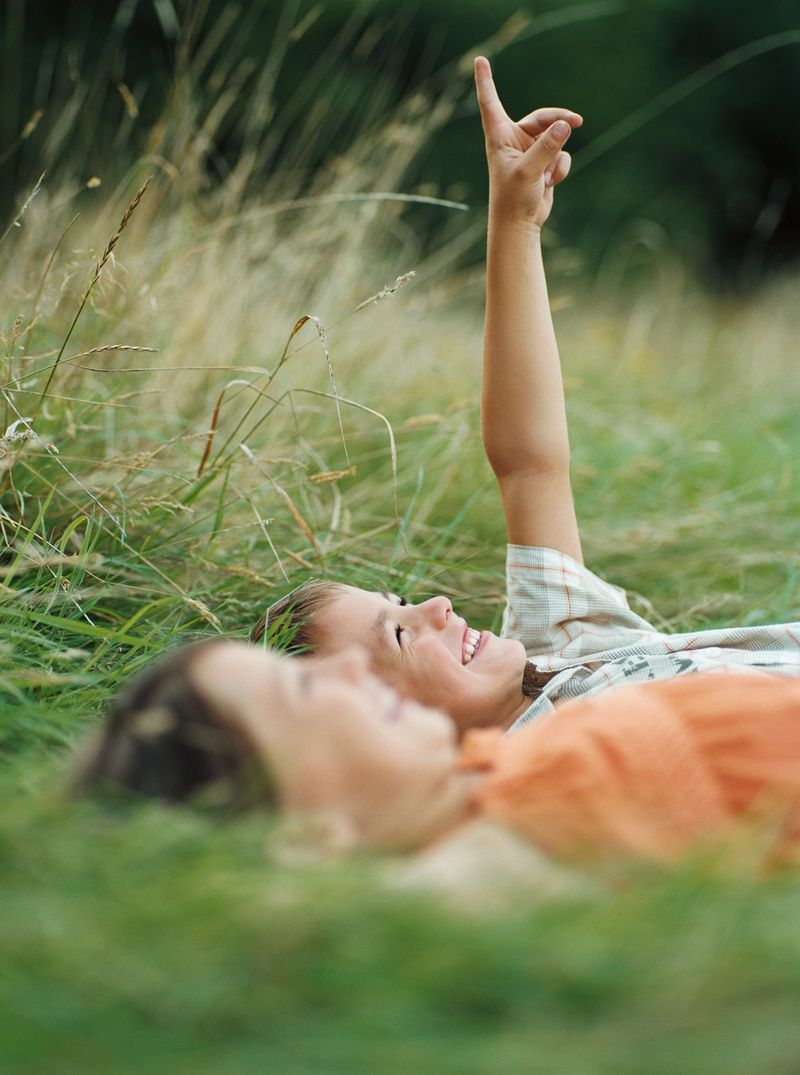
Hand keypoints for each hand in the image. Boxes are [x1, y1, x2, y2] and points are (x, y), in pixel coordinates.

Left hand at [474, 55, 581, 228]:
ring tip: (546, 178)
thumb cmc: (513, 199)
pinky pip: (560, 155)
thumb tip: (565, 126)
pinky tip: (550, 184)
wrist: (520, 224)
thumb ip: (546, 147)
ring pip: (555, 139)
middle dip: (559, 120)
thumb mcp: (529, 171)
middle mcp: (513, 140)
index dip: (485, 81)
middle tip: (577, 121)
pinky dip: (560, 169)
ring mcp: (530, 150)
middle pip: (542, 118)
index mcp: (499, 137)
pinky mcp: (543, 162)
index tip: (478, 59)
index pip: (490, 103)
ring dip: (556, 158)